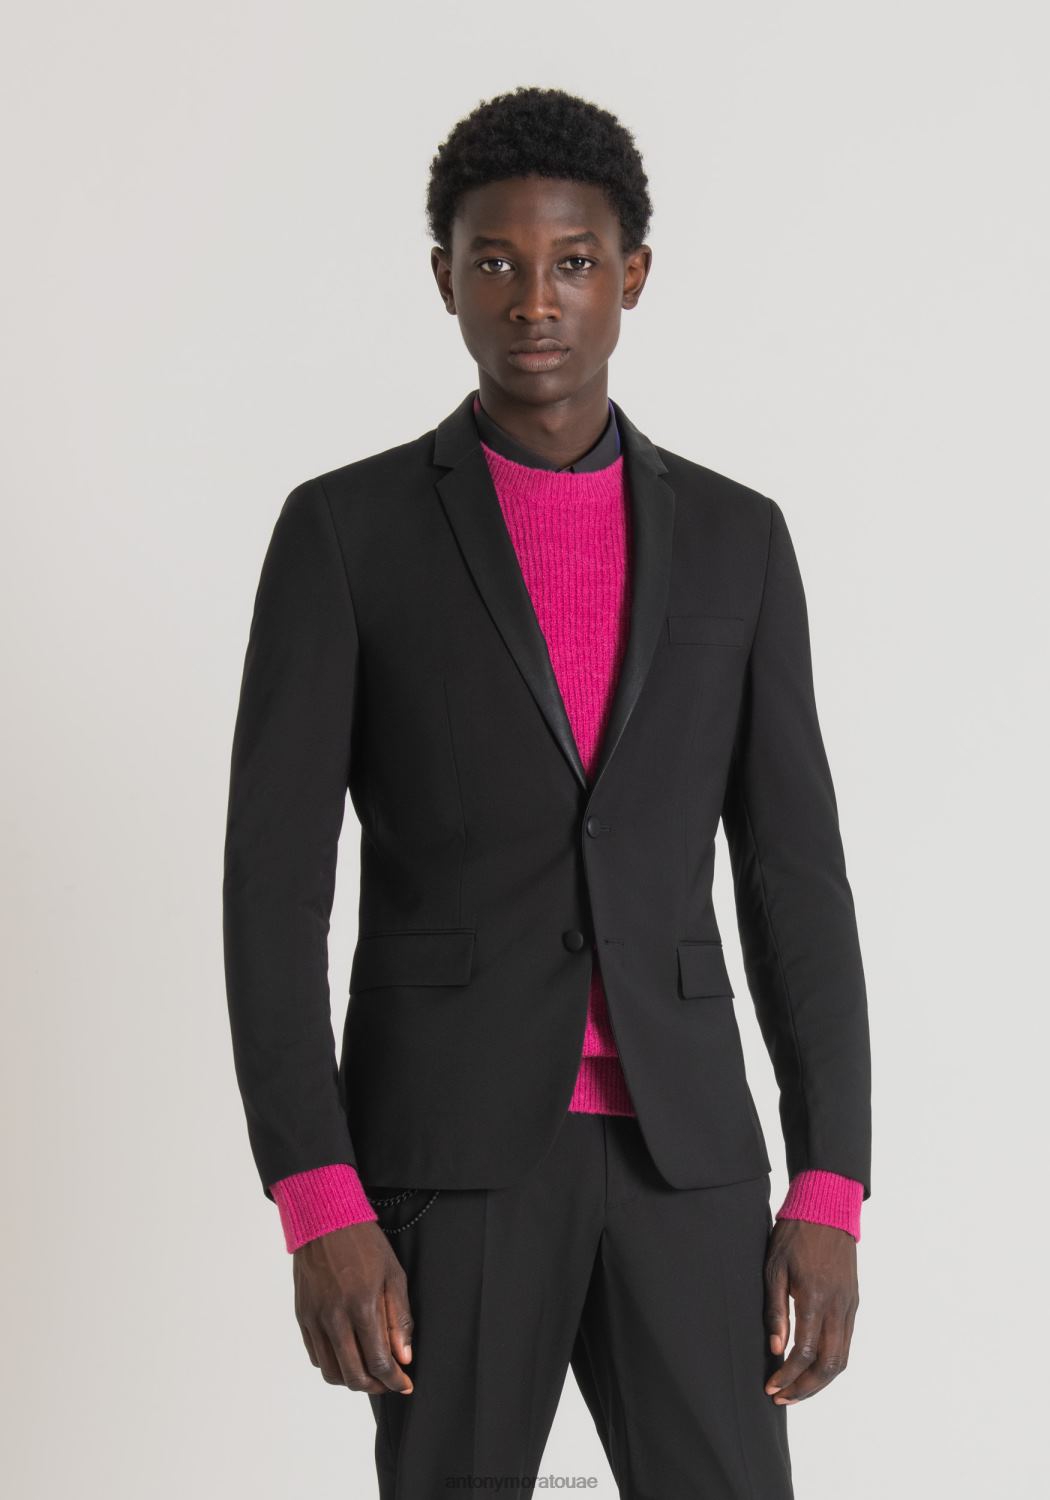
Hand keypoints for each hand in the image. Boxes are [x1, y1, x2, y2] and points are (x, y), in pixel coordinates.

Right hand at [292, 1221, 414, 1393]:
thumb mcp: (393, 1274)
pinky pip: (315, 1355)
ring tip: (369, 1372)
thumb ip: (399, 1318)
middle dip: (375, 1387)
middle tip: (388, 1382)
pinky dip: (333, 1365)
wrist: (324, 1219)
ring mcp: (315, 1318)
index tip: (405, 1384)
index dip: (395, 1380)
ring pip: (331, 1372)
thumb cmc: (364, 1243)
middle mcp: (334, 1317)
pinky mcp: (302, 1316)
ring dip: (352, 1380)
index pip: (379, 1361)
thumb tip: (404, 1357)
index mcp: (362, 1305)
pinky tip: (348, 1356)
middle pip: (353, 1375)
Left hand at [762, 1218, 858, 1404]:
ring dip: (820, 1380)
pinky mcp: (853, 1302)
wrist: (827, 1208)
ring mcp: (849, 1305)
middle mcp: (838, 1306)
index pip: (804, 1353)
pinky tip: (813, 1366)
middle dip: (805, 1388)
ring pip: (842, 1358)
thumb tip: (775, 1348)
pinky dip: (831, 1362)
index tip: (771, 1386)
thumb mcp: (774, 1268)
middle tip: (782, 1397)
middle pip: (828, 1365)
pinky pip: (846, 1342)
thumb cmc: (794, 1235)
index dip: (788, 1376)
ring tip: (796, 1390)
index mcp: (815, 1297)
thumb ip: (775, 1310)